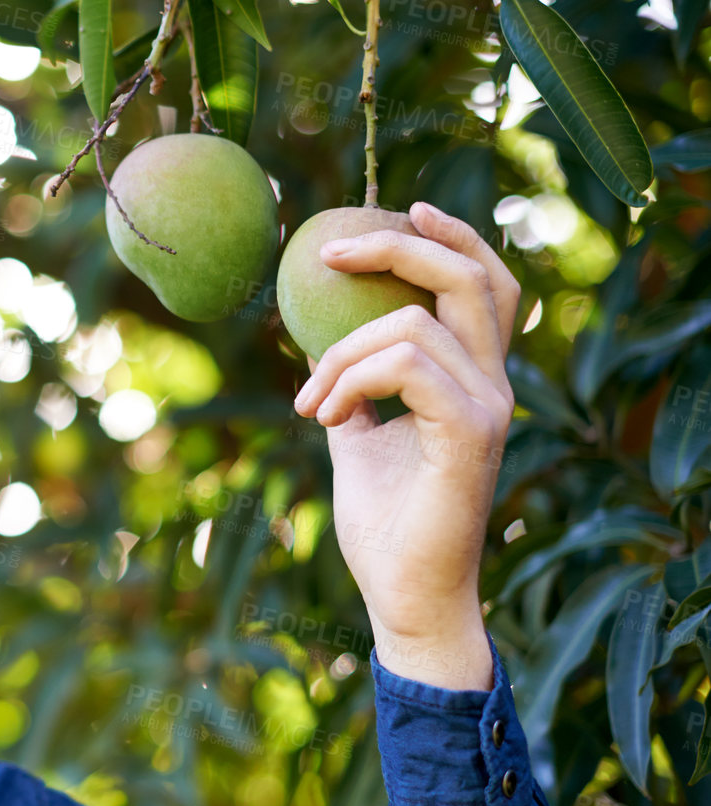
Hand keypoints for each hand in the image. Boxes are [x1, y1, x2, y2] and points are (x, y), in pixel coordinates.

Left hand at [291, 202, 518, 689]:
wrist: (404, 596)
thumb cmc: (383, 526)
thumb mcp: (359, 440)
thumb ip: (355, 391)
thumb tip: (320, 348)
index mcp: (474, 382)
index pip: (486, 286)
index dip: (453, 238)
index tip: (404, 209)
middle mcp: (494, 388)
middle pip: (471, 280)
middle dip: (400, 248)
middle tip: (329, 254)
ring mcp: (489, 410)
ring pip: (416, 325)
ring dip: (340, 354)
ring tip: (310, 403)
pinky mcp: (471, 436)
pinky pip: (409, 366)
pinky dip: (354, 378)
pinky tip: (327, 417)